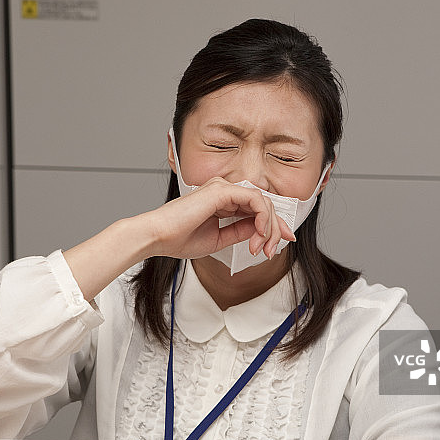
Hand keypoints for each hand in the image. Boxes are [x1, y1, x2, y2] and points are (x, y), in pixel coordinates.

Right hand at [141, 177, 295, 259]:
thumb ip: (240, 232)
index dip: (273, 225)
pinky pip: (255, 199)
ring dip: (269, 227)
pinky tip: (260, 233)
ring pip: (262, 201)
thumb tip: (261, 231)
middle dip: (275, 228)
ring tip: (263, 248)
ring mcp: (223, 188)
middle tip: (273, 250)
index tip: (281, 243)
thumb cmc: (179, 239)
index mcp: (221, 201)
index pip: (256, 208)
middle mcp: (224, 191)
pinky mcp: (222, 190)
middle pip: (263, 204)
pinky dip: (263, 217)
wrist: (158, 237)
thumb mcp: (219, 239)